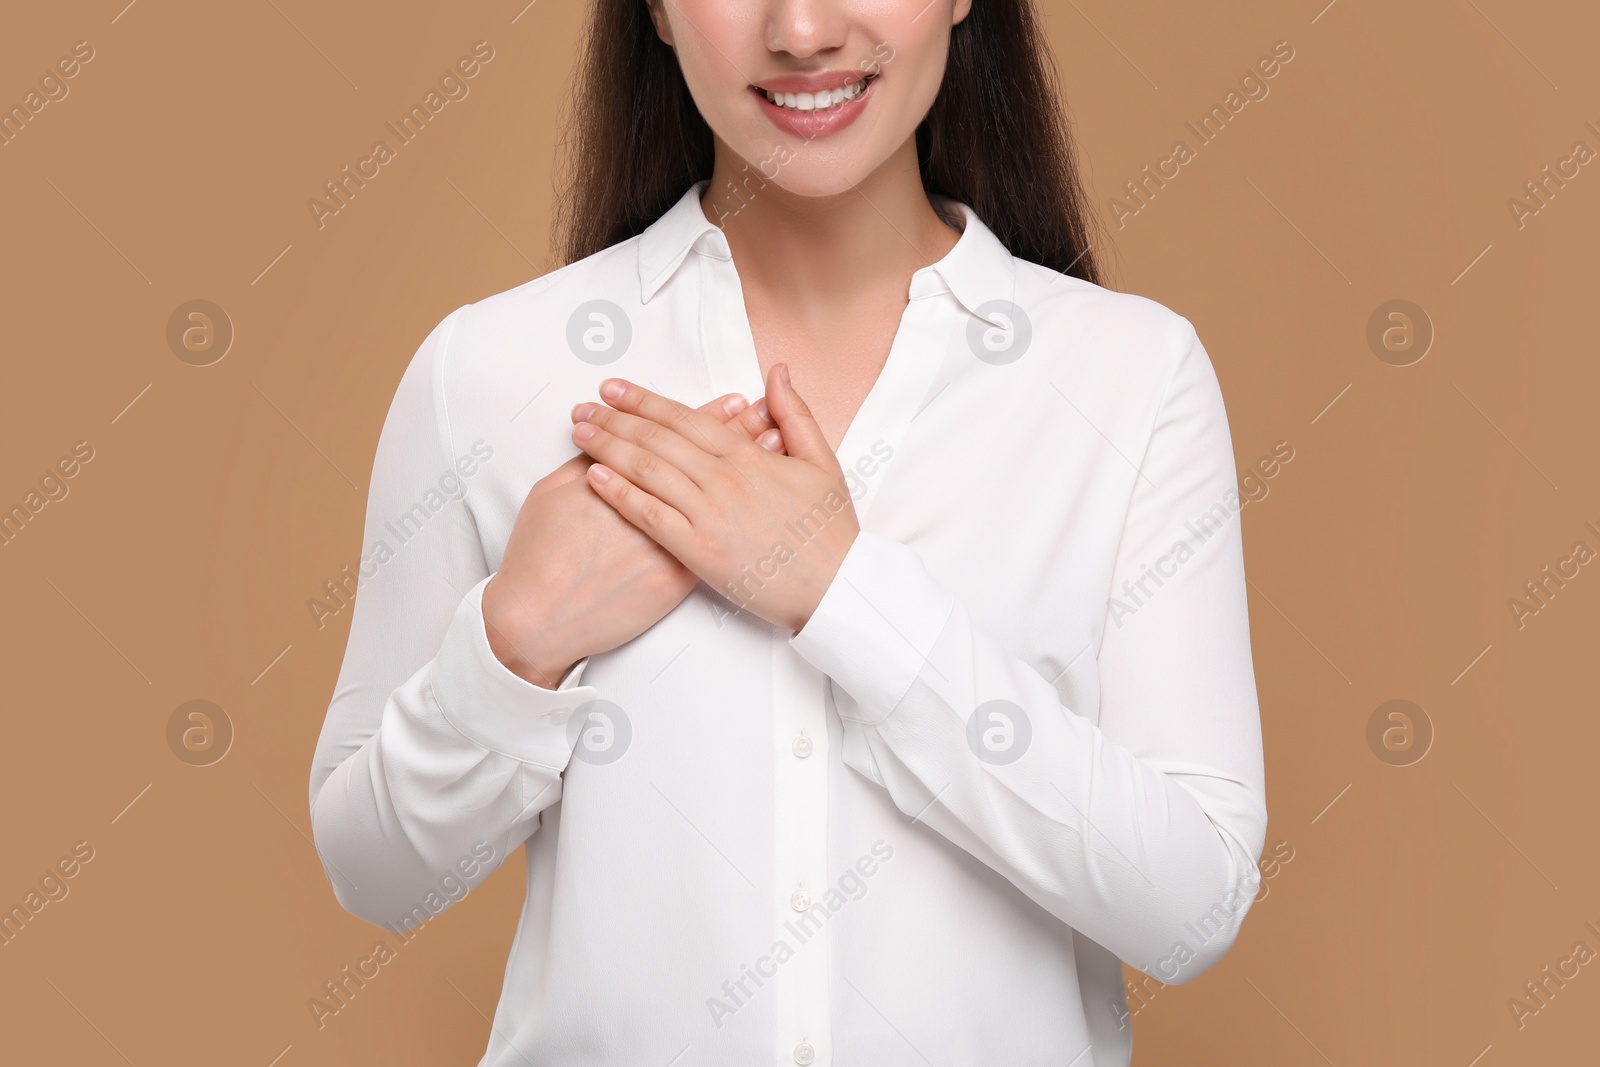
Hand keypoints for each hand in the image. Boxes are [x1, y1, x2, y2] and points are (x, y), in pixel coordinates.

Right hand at [482, 392, 785, 686]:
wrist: (539, 620)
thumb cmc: (536, 557)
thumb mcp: (550, 495)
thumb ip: (583, 462)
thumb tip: (604, 438)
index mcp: (619, 477)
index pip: (671, 437)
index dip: (705, 416)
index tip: (735, 400)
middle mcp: (648, 505)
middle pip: (702, 460)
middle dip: (737, 432)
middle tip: (765, 410)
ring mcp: (665, 544)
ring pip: (716, 496)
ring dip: (747, 466)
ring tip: (772, 443)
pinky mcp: (674, 578)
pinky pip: (717, 541)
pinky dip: (743, 514)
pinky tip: (764, 499)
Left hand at [570, 363, 858, 633]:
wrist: (837, 587)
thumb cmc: (830, 531)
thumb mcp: (822, 462)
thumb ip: (795, 414)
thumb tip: (778, 371)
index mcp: (750, 457)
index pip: (686, 418)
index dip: (646, 401)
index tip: (615, 389)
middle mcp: (724, 479)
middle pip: (658, 439)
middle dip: (615, 418)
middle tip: (583, 405)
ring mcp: (709, 514)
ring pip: (648, 470)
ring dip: (608, 447)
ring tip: (579, 432)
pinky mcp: (699, 550)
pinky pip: (650, 516)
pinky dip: (619, 493)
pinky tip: (593, 476)